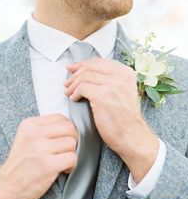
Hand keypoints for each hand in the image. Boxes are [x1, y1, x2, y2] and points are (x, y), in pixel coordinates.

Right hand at [0, 114, 77, 198]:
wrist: (6, 187)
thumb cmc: (20, 165)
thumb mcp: (25, 138)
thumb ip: (43, 130)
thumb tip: (70, 127)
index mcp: (30, 124)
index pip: (61, 118)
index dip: (67, 130)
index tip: (63, 140)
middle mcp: (35, 133)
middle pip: (69, 128)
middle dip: (73, 141)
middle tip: (65, 151)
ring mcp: (41, 149)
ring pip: (72, 143)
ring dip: (71, 154)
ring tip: (62, 161)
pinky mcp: (48, 165)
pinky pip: (72, 158)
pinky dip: (71, 165)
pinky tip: (63, 170)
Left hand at [64, 58, 158, 182]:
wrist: (131, 136)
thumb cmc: (124, 119)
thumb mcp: (123, 94)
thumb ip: (112, 82)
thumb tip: (89, 74)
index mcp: (126, 73)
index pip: (99, 62)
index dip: (83, 64)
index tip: (73, 69)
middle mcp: (121, 76)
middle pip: (90, 67)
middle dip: (75, 73)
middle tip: (67, 82)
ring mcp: (112, 85)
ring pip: (84, 76)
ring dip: (72, 84)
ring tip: (68, 92)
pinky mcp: (102, 96)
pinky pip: (82, 88)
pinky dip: (74, 93)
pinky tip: (73, 99)